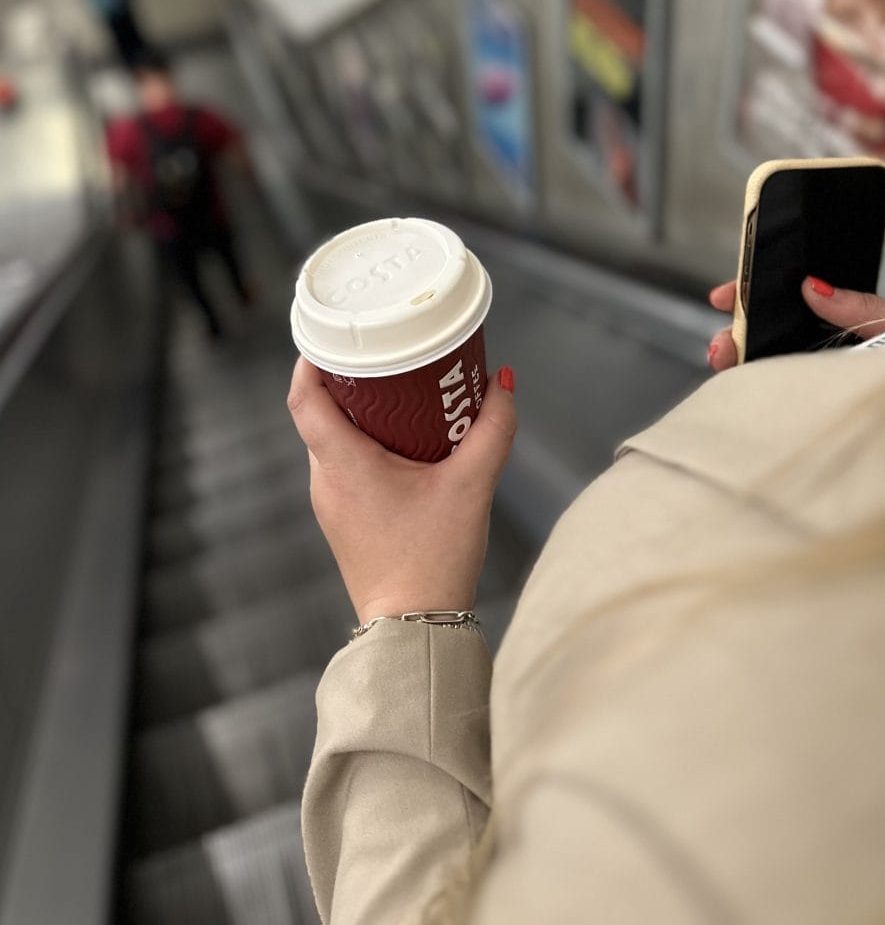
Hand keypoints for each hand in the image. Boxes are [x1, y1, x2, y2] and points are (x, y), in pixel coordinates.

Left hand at [287, 358, 516, 622]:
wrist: (414, 626)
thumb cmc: (433, 560)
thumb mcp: (473, 486)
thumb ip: (493, 430)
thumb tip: (502, 385)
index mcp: (343, 465)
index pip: (303, 398)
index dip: (312, 360)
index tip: (334, 337)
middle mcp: (326, 481)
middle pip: (320, 413)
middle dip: (349, 380)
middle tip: (386, 358)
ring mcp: (331, 503)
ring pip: (333, 440)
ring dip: (360, 414)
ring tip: (402, 395)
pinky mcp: (345, 519)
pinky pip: (345, 466)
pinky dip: (367, 444)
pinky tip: (405, 443)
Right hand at [705, 277, 884, 372]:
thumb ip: (858, 308)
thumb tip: (812, 286)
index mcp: (839, 320)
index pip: (784, 300)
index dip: (749, 295)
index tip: (721, 297)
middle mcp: (824, 345)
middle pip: (765, 333)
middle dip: (733, 335)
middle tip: (719, 347)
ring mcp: (819, 371)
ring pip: (766, 362)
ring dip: (738, 360)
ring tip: (723, 363)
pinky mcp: (819, 398)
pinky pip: (782, 390)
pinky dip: (757, 387)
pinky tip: (741, 387)